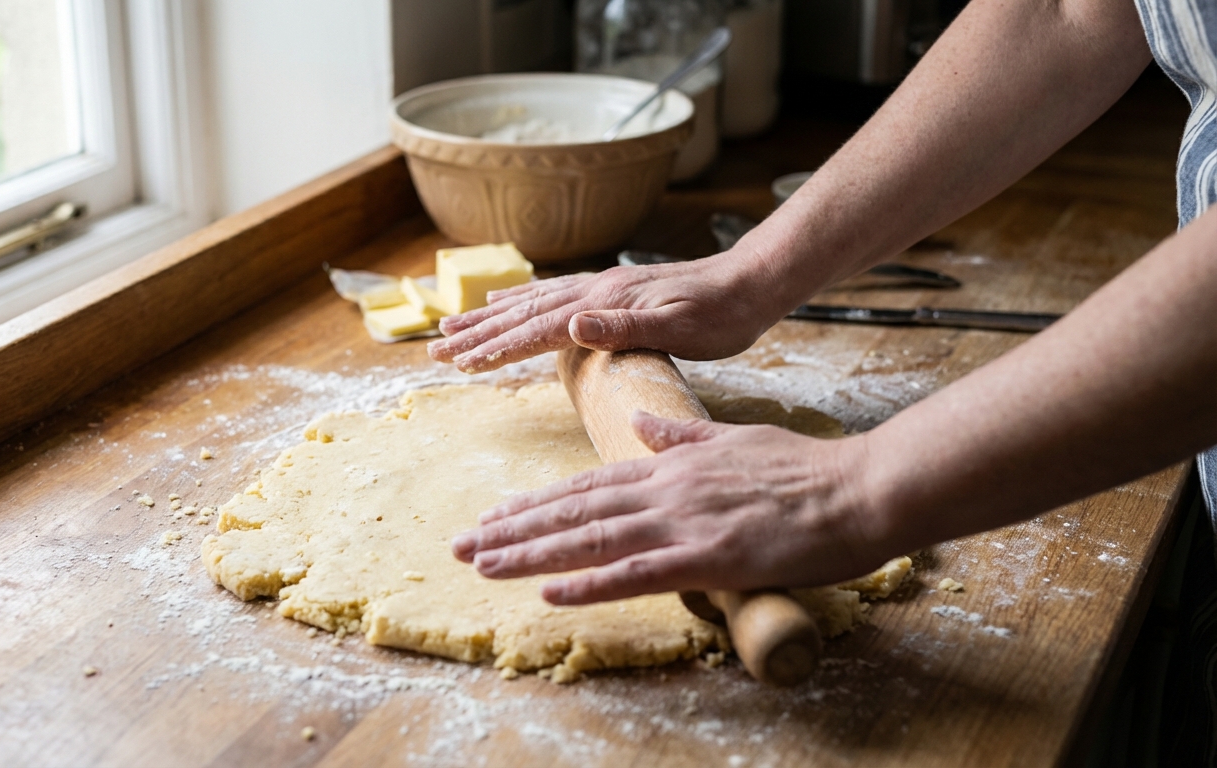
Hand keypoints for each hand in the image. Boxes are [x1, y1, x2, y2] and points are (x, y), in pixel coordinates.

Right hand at [427, 253, 778, 372]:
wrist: (750, 283)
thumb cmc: (722, 315)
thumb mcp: (680, 328)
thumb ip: (623, 327)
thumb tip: (570, 325)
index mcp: (603, 306)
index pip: (537, 330)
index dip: (496, 348)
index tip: (459, 365)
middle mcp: (593, 292)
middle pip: (522, 314)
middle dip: (475, 335)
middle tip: (434, 351)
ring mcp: (599, 289)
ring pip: (531, 303)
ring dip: (488, 318)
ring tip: (451, 328)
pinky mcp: (610, 291)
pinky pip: (551, 295)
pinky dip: (520, 301)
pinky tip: (506, 303)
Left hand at [449, 412, 890, 604]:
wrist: (858, 488)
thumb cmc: (802, 470)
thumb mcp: (732, 439)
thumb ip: (679, 434)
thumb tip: (637, 424)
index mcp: (669, 465)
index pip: (588, 485)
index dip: (537, 504)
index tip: (495, 516)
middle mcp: (665, 489)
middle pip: (575, 511)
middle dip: (514, 529)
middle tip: (463, 545)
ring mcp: (684, 522)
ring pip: (591, 539)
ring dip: (532, 554)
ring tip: (483, 565)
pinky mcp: (709, 556)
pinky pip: (637, 573)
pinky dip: (590, 584)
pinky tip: (550, 594)